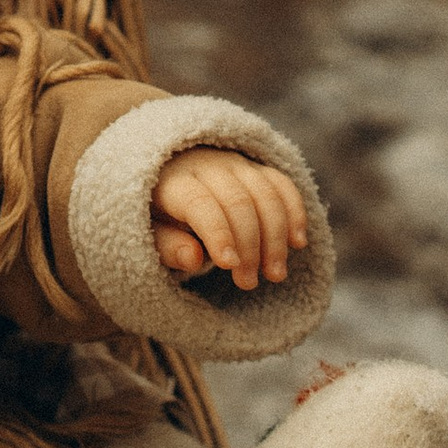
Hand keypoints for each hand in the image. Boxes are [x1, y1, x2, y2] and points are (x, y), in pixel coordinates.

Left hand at [152, 150, 309, 291]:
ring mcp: (235, 164)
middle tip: (248, 283)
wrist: (167, 175)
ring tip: (275, 274)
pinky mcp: (256, 168)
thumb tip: (192, 258)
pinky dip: (294, 212)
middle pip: (238, 201)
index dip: (218, 234)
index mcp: (174, 181)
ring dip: (276, 236)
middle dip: (249, 245)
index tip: (229, 266)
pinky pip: (282, 183)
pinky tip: (298, 242)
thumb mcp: (150, 233)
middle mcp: (207, 166)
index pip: (200, 203)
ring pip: (265, 193)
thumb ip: (167, 246)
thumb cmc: (158, 215)